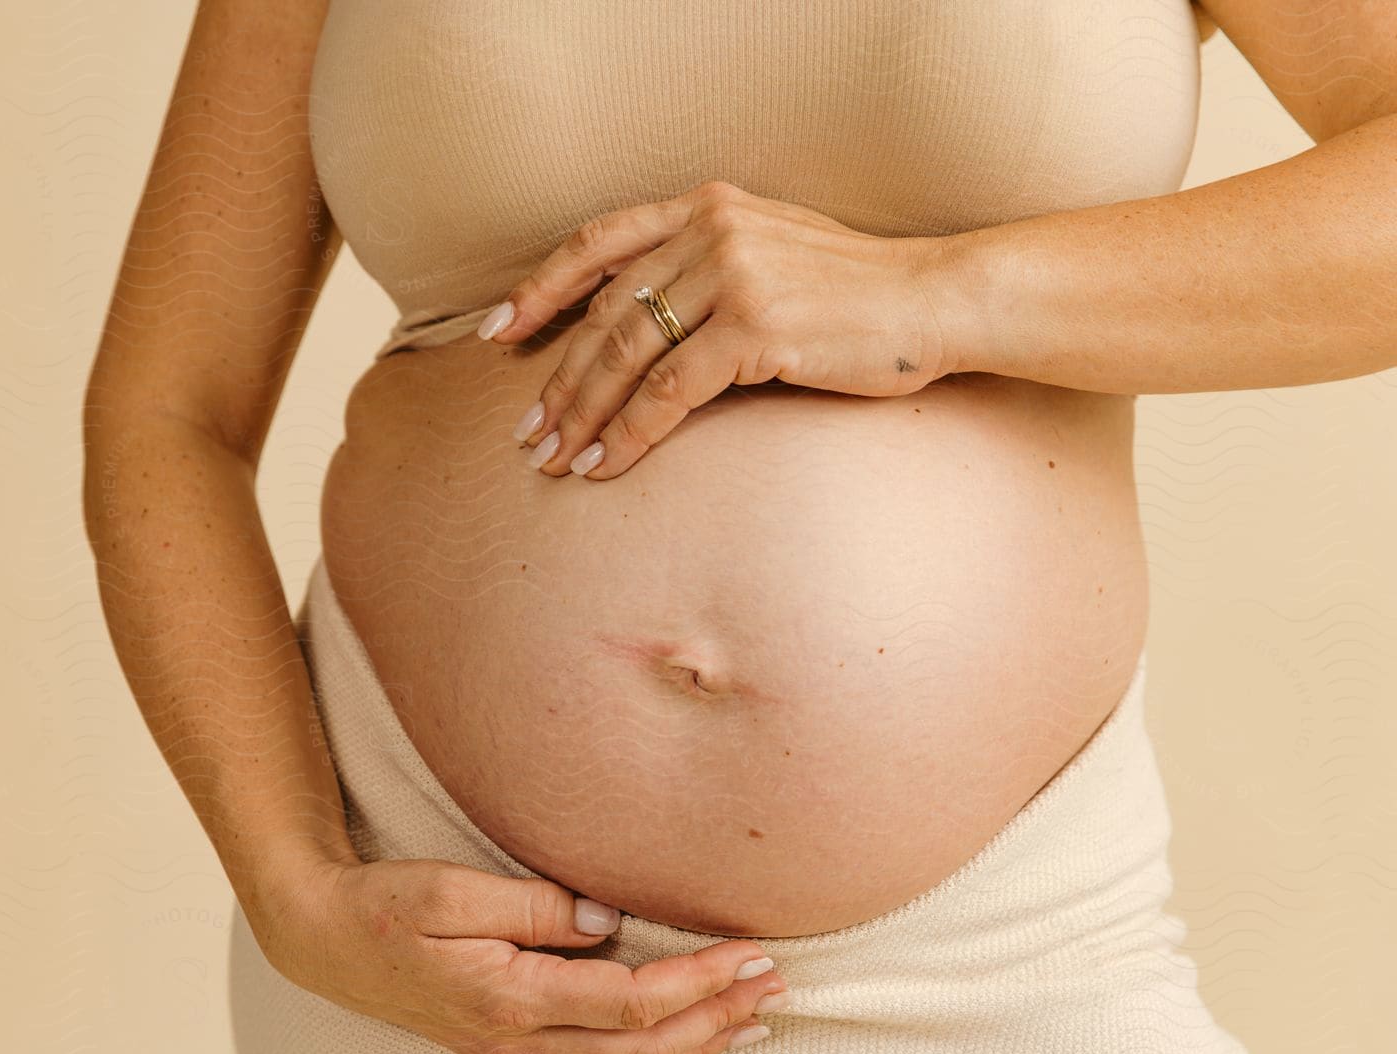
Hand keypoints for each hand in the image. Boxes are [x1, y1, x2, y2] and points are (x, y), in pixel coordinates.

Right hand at [256, 856, 789, 1053]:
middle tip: (775, 985)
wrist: (325, 940)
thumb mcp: (452, 887)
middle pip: (643, 1047)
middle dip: (718, 1017)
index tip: (750, 953)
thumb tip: (605, 918)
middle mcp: (518, 1042)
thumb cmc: (387, 905)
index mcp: (512, 996)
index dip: (699, 980)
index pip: (631, 1001)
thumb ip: (532, 903)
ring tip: (752, 1027)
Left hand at [485, 179, 962, 479]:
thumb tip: (639, 323)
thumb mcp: (771, 254)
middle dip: (558, 380)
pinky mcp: (753, 326)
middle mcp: (711, 229)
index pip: (599, 243)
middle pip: (605, 313)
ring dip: (582, 415)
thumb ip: (705, 269)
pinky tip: (606, 465)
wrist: (936, 299)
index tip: (499, 332)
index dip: (541, 289)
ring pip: (626, 355)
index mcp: (707, 205)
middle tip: (528, 432)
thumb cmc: (856, 292)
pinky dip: (629, 435)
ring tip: (555, 459)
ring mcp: (731, 274)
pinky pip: (668, 392)